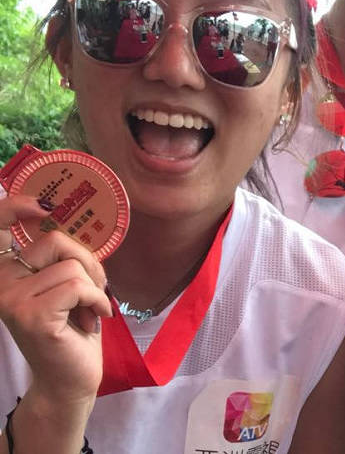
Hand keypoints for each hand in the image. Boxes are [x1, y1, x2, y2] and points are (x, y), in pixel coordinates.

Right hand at [0, 193, 110, 405]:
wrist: (70, 378)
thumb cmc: (73, 329)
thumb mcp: (65, 286)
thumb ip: (60, 259)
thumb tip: (68, 223)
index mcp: (6, 273)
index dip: (14, 208)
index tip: (43, 205)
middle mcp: (0, 283)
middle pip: (56, 241)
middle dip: (88, 262)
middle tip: (93, 291)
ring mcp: (11, 300)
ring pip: (72, 265)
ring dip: (95, 287)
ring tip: (89, 310)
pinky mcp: (32, 315)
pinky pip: (79, 286)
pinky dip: (97, 300)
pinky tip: (93, 320)